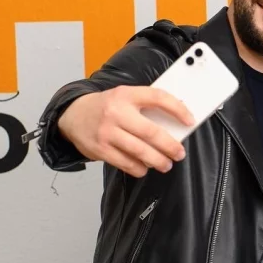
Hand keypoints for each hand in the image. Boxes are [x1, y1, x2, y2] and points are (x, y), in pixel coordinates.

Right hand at [57, 85, 193, 177]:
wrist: (73, 115)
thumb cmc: (106, 107)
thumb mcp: (124, 96)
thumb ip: (146, 105)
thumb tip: (175, 123)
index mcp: (126, 94)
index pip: (157, 97)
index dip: (177, 109)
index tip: (190, 120)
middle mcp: (116, 112)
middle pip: (151, 132)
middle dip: (170, 146)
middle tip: (179, 153)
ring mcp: (107, 132)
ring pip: (140, 151)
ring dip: (158, 161)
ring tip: (166, 164)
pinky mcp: (101, 149)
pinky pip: (126, 163)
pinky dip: (139, 168)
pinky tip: (145, 167)